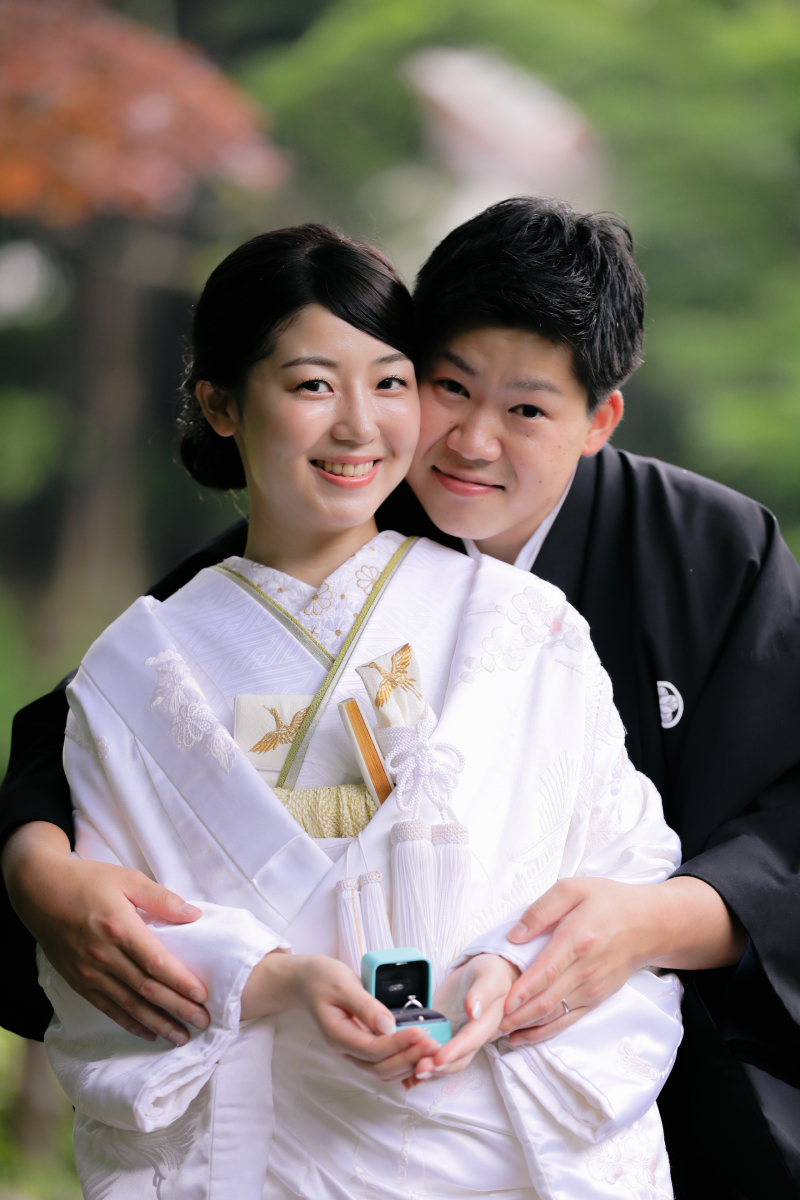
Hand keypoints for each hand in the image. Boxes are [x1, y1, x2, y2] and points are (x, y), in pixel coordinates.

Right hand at [3, 823, 209, 1045]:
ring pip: (129, 1005)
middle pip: (146, 989)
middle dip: (177, 1009)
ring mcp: (89, 972)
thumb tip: (194, 915)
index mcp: (119, 927)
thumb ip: (161, 898)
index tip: (203, 996)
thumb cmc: (86, 880)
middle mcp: (104, 955)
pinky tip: (149, 1032)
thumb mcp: (127, 878)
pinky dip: (129, 1022)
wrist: (39, 890)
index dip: (180, 982)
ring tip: (181, 1036)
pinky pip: (107, 1007)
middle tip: (203, 1023)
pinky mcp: (78, 981)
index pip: (156, 963)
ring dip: (157, 1023)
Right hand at [242, 952, 440, 1081]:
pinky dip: (402, 1062)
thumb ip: (365, 1006)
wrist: (305, 981)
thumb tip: (389, 1026)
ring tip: (430, 1048)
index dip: (399, 1044)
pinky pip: (383, 1064)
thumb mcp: (342, 984)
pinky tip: (417, 1052)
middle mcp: (346, 1049)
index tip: (421, 1032)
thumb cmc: (322, 979)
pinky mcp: (361, 1046)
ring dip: (408, 1063)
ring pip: (383, 1071)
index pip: (373, 1050)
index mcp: (338, 1035)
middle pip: (380, 1069)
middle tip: (432, 1044)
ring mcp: (353, 1051)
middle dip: (408, 1058)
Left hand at [405, 954, 519, 1086]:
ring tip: (410, 1073)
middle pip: (458, 1059)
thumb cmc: (491, 972)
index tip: (439, 1058)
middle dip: (439, 1067)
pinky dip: (422, 1064)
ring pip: (446, 1061)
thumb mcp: (489, 977)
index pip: (470, 1041)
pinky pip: (436, 1055)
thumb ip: (482, 993)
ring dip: (430, 1069)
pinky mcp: (445, 1035)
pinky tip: (407, 1074)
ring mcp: (458, 1037)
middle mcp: (473, 1036)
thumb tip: (473, 1011)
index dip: (455, 1051)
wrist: (486, 972)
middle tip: (419, 1070)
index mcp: (487, 1023)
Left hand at [498, 875, 747, 1046]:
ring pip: (554, 1014)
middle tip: (486, 1026)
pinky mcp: (596, 998)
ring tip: (495, 1034)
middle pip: (546, 999)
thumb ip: (541, 910)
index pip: (546, 971)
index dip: (523, 991)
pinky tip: (522, 1037)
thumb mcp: (573, 889)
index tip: (501, 1004)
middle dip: (515, 1016)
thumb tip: (514, 936)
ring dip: (524, 1027)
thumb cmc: (607, 901)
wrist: (649, 924)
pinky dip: (543, 1031)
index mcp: (578, 939)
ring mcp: (592, 988)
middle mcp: (585, 969)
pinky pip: (567, 1020)